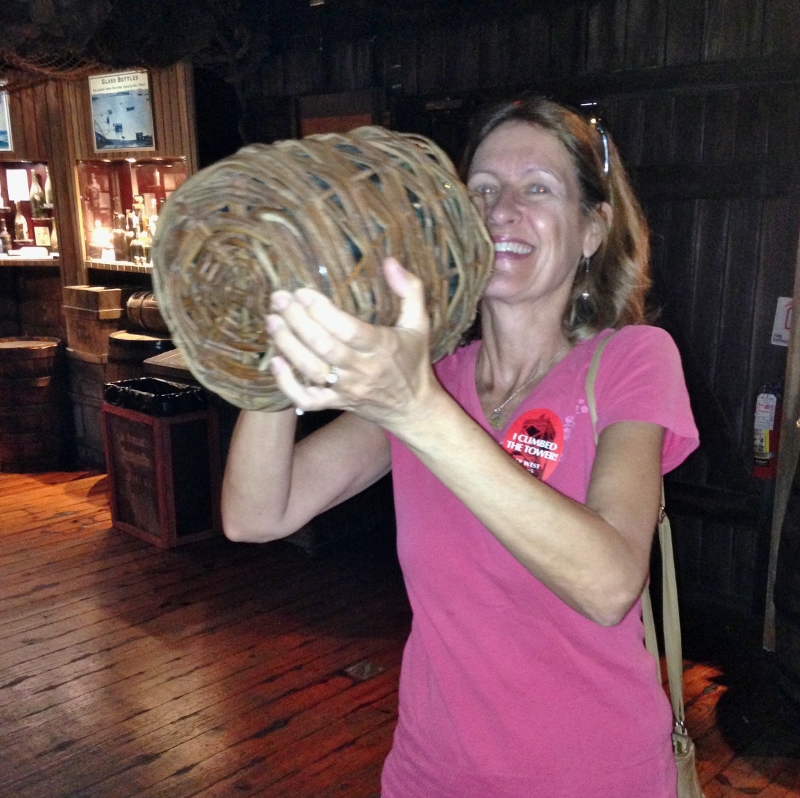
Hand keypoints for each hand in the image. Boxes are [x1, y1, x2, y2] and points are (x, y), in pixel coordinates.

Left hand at [266, 257, 436, 427]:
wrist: (413, 409)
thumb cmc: (413, 361)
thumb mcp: (419, 324)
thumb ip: (410, 290)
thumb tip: (390, 261)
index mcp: (383, 347)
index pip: (348, 330)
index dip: (322, 311)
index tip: (302, 292)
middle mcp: (363, 370)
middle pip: (324, 347)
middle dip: (296, 321)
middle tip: (279, 300)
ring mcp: (348, 389)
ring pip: (312, 370)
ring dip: (288, 345)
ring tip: (273, 321)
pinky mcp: (337, 403)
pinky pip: (307, 399)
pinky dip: (287, 384)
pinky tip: (275, 361)